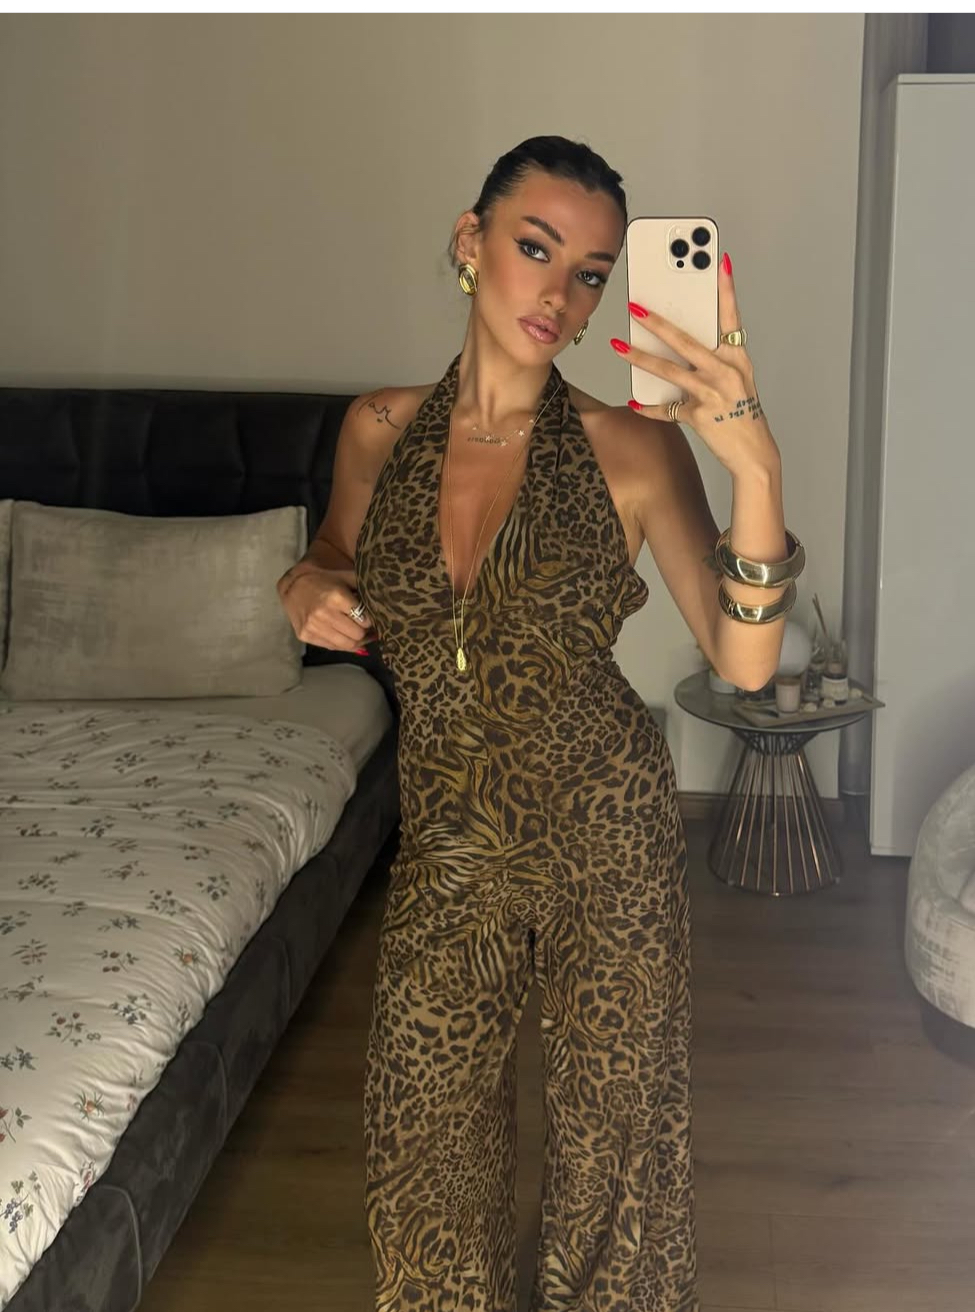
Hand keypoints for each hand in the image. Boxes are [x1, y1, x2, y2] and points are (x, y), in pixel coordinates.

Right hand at [279, 566, 377, 652]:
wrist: (293, 586)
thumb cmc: (325, 580)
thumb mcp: (346, 577)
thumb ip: (365, 588)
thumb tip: (386, 605)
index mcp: (336, 597)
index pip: (365, 620)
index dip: (371, 620)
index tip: (370, 618)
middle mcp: (323, 613)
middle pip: (357, 634)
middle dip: (365, 632)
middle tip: (366, 627)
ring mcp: (313, 626)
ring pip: (347, 645)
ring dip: (356, 641)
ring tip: (359, 634)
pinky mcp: (305, 635)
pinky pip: (332, 647)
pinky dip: (342, 644)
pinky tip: (344, 635)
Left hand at [613, 253, 776, 474]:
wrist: (754, 453)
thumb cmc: (743, 414)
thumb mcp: (736, 380)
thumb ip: (712, 361)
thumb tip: (679, 347)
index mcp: (737, 358)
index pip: (731, 316)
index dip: (726, 289)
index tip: (720, 262)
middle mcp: (725, 371)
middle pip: (686, 341)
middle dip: (657, 323)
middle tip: (635, 308)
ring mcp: (712, 394)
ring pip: (669, 371)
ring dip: (640, 358)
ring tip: (618, 346)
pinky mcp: (699, 416)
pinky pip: (667, 409)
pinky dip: (649, 408)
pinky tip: (634, 403)